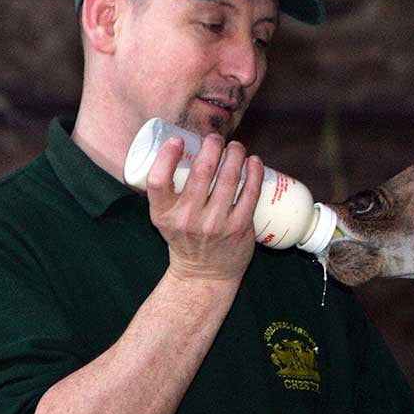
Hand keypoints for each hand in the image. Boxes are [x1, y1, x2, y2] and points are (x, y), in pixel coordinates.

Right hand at [146, 133, 262, 283]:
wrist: (204, 273)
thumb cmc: (185, 238)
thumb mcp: (164, 217)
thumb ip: (166, 191)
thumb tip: (180, 149)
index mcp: (163, 214)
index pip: (158, 180)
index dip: (167, 155)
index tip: (179, 140)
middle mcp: (188, 219)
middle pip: (201, 172)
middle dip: (212, 146)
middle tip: (215, 139)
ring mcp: (215, 223)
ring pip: (228, 178)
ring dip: (235, 154)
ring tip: (236, 147)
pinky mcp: (239, 227)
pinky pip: (250, 193)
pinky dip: (254, 173)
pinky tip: (254, 162)